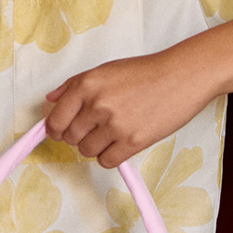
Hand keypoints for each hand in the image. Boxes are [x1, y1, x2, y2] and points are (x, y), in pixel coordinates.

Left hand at [44, 44, 219, 168]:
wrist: (182, 76)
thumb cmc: (146, 73)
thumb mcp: (105, 70)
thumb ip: (74, 85)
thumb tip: (50, 101)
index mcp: (86, 85)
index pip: (56, 120)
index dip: (56, 130)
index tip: (60, 132)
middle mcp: (97, 104)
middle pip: (70, 138)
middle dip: (79, 136)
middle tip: (95, 129)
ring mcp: (115, 124)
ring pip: (87, 151)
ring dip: (95, 147)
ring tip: (111, 133)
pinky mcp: (133, 141)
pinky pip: (107, 161)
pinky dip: (110, 156)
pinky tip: (120, 144)